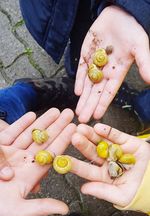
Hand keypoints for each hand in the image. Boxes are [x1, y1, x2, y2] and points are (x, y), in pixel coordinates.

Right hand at [0, 108, 74, 215]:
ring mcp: (10, 154)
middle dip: (57, 127)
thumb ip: (41, 207)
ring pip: (30, 134)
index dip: (63, 141)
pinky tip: (33, 115)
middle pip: (44, 141)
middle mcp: (23, 162)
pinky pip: (11, 133)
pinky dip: (21, 124)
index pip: (51, 155)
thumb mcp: (18, 210)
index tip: (74, 130)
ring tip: (56, 110)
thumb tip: (65, 209)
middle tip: (70, 114)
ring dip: (43, 122)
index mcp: (30, 174)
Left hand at [71, 123, 149, 206]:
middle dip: (82, 145)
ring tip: (81, 129)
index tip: (63, 160)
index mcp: (103, 175)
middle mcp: (107, 161)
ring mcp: (116, 150)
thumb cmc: (140, 192)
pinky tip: (98, 127)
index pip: (87, 170)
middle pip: (92, 152)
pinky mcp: (127, 141)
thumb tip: (83, 189)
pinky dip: (108, 131)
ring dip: (91, 135)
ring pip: (101, 141)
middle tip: (73, 137)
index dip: (76, 165)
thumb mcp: (121, 196)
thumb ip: (102, 192)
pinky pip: (116, 135)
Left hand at [75, 6, 149, 121]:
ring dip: (83, 98)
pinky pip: (82, 70)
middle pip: (96, 92)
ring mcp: (95, 64)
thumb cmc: (132, 30)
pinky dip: (79, 80)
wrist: (120, 13)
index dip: (103, 104)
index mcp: (118, 72)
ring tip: (77, 111)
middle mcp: (106, 71)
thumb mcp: (140, 47)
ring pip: (88, 84)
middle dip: (89, 106)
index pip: (109, 92)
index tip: (97, 116)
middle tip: (82, 120)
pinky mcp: (86, 55)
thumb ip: (144, 64)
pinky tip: (77, 92)